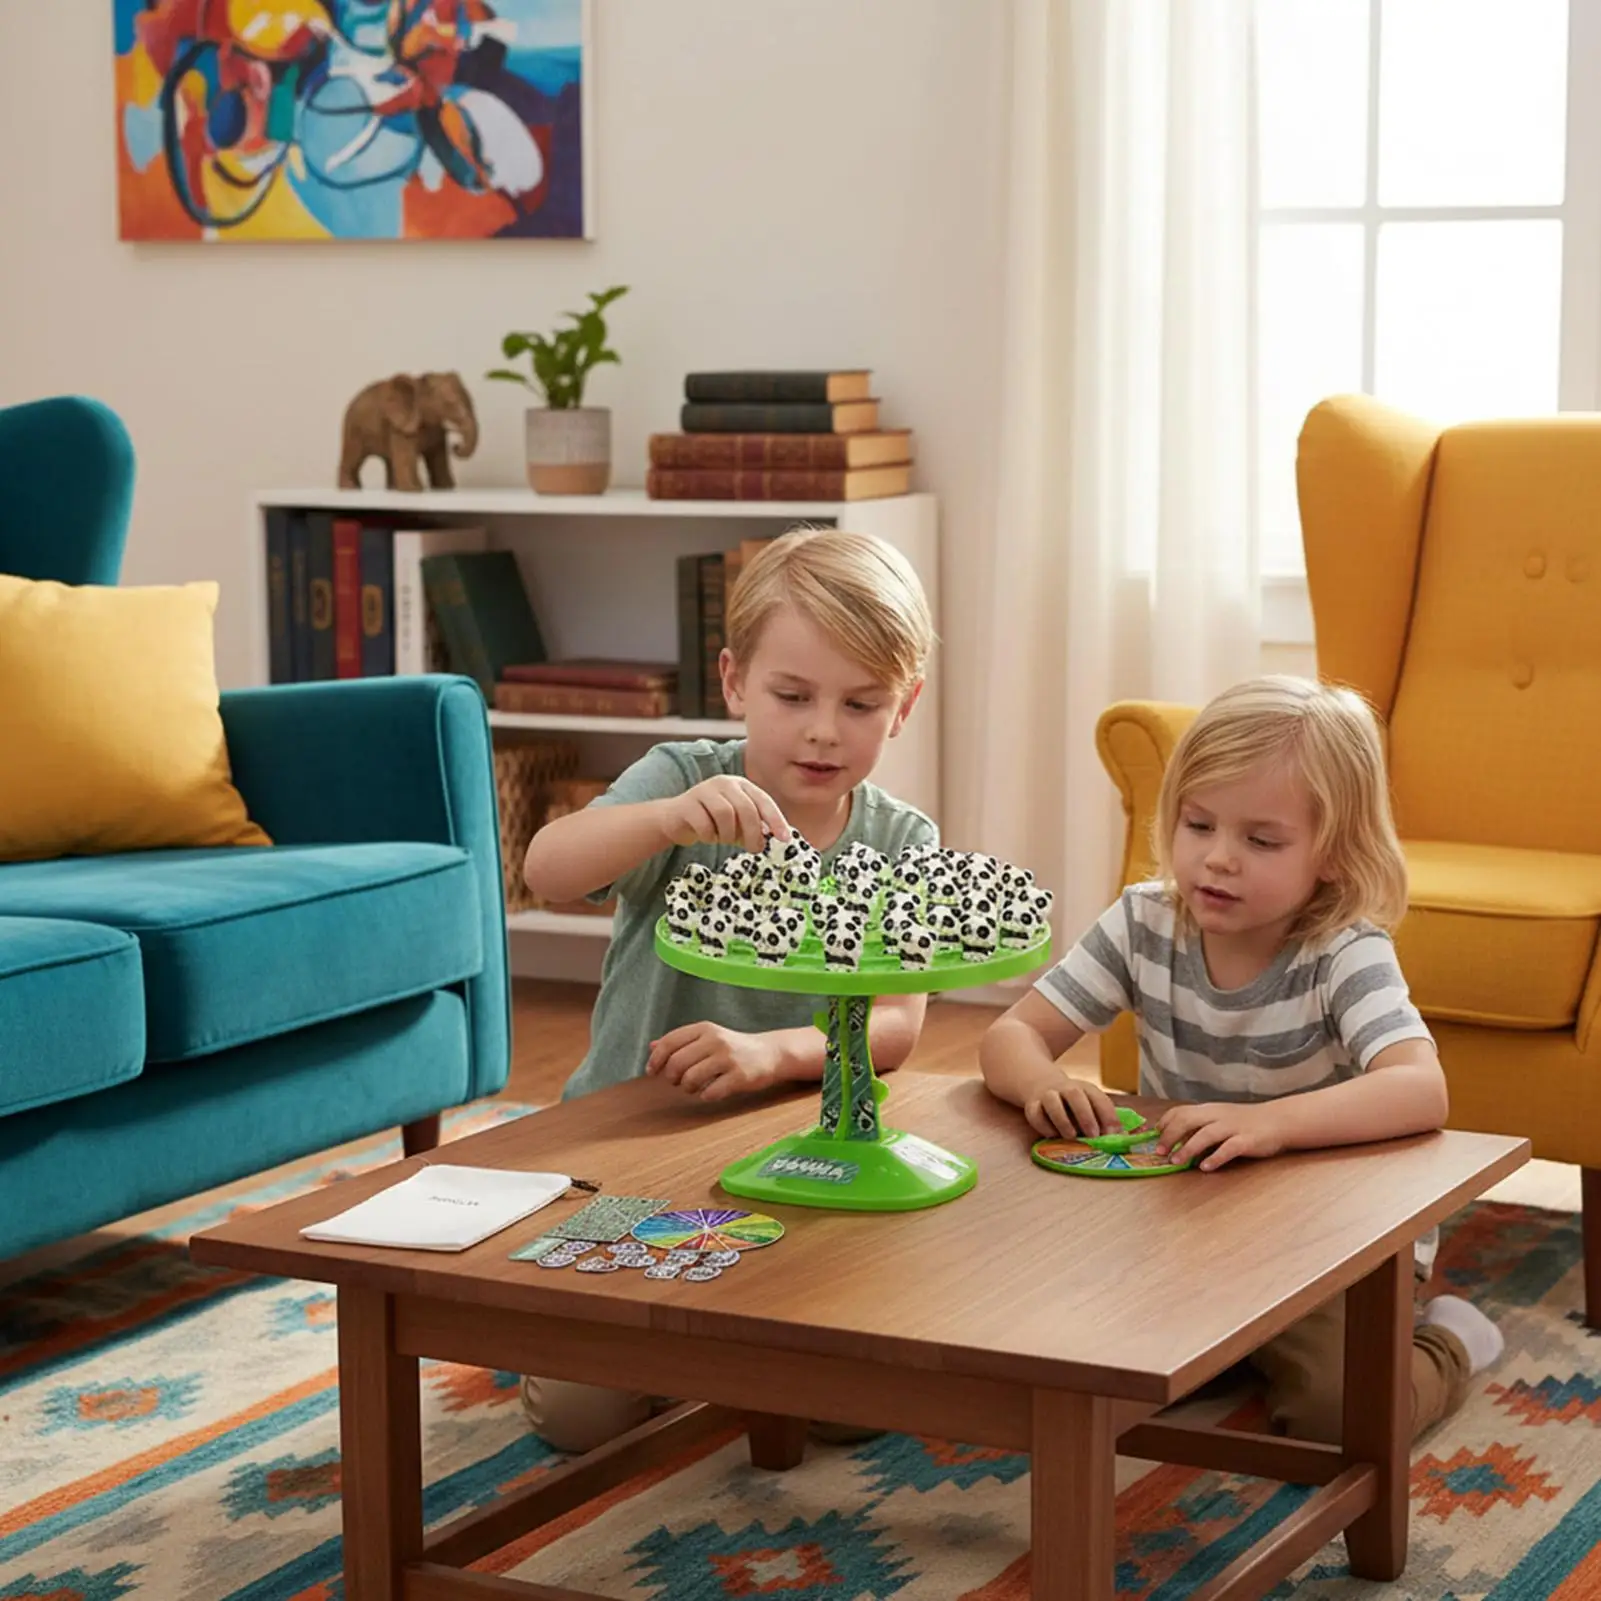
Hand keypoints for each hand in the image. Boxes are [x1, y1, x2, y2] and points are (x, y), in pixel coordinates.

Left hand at [646, 1022, 783, 1101]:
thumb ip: (680, 1041)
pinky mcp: (739, 1076)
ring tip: (694, 1087)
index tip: (652, 1072)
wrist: (770, 1053)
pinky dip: (705, 1096)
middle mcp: (715, 1040)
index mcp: (704, 1029)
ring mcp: (728, 1058)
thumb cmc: (733, 1047)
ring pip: (691, 1079)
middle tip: (677, 1082)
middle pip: (677, 1063)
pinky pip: (710, 1093)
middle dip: (671, 1077)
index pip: (669, 1042)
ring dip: (687, 1088)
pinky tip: (710, 1092)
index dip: (656, 1060)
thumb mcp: (707, 1037)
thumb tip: (651, 1046)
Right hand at [659, 777, 790, 852]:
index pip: (764, 801)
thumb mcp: (738, 824)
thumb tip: (776, 838)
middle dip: (753, 833)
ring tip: (723, 839)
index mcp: (741, 785)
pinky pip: (705, 824)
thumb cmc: (712, 822)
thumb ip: (756, 827)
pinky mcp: (687, 803)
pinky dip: (709, 836)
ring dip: (728, 834)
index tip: (785, 839)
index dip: (776, 820)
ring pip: (725, 814)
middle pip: (746, 808)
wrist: (675, 820)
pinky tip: (707, 836)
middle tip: (753, 849)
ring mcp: (704, 790)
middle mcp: (724, 783)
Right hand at [1022, 1073, 1123, 1139]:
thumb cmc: (1074, 1104)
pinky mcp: (1032, 1105)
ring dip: (1062, 1120)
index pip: (1098, 1098)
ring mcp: (1047, 1095)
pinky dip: (1043, 1126)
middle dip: (1085, 1116)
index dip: (1107, 1115)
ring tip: (1071, 1136)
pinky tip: (1052, 1135)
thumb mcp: (1091, 1105)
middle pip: (1075, 1095)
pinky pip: (1034, 1113)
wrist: (1043, 1084)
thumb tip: (1121, 1138)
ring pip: (1052, 1101)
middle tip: (1093, 1135)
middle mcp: (1066, 1089)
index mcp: (1086, 1089)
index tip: (1113, 1133)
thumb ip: (1105, 1120)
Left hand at [1154, 1101, 1288, 1170]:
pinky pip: (1229, 1148)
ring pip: (1206, 1135)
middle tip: (1159, 1152)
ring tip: (1175, 1161)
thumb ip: (1200, 1126)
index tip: (1154, 1136)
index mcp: (1209, 1110)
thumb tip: (1175, 1141)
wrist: (1279, 1120)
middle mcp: (1218, 1115)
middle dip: (1170, 1136)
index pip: (1180, 1111)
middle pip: (1187, 1120)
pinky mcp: (1248, 1140)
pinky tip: (1205, 1168)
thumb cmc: (1246, 1122)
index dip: (1165, 1123)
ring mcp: (1233, 1127)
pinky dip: (1215, 1158)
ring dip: (1188, 1148)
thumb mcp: (1220, 1118)